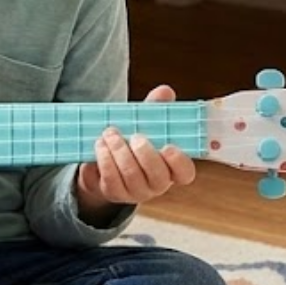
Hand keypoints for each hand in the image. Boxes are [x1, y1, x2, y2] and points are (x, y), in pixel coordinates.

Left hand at [76, 85, 196, 211]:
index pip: (185, 173)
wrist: (101, 160)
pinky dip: (105, 159)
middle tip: (133, 136)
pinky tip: (100, 145)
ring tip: (109, 134)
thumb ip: (155, 109)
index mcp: (170, 167)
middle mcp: (156, 184)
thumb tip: (165, 91)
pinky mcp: (114, 193)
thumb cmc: (130, 141)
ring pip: (131, 176)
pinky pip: (111, 179)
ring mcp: (135, 192)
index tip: (169, 146)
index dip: (179, 162)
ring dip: (119, 152)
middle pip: (158, 177)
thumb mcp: (143, 123)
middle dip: (144, 154)